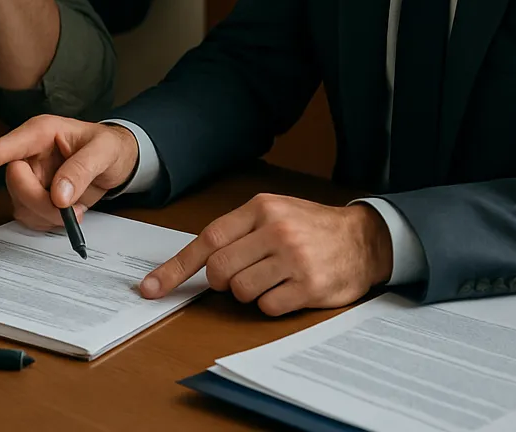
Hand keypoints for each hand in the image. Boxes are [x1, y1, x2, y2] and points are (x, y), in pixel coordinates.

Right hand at [0, 115, 139, 228]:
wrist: (117, 162)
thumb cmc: (109, 147)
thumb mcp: (104, 151)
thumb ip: (82, 169)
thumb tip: (59, 195)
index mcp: (41, 132)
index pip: (11, 144)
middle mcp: (29, 153)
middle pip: (16, 182)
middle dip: (39, 201)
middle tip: (68, 210)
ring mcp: (30, 176)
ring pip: (20, 204)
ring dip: (46, 215)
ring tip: (76, 209)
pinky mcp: (34, 196)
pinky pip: (29, 217)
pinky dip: (48, 223)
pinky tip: (68, 214)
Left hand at [139, 194, 393, 314]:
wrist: (364, 239)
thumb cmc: (310, 226)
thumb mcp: (273, 212)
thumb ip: (238, 230)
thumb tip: (198, 261)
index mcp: (260, 208)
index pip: (208, 239)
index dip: (176, 267)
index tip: (151, 287)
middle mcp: (275, 230)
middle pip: (220, 270)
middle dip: (221, 281)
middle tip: (239, 276)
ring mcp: (293, 259)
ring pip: (242, 292)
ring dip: (248, 293)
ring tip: (270, 279)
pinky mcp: (310, 287)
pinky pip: (267, 307)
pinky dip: (270, 304)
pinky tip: (288, 290)